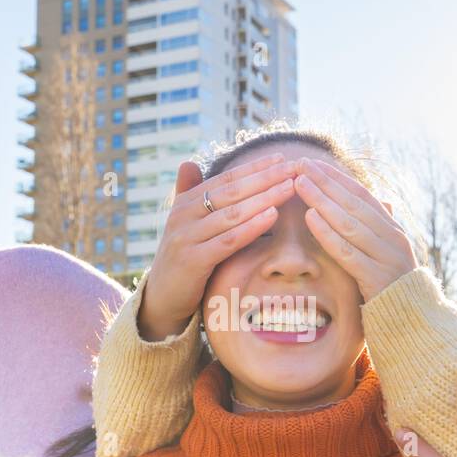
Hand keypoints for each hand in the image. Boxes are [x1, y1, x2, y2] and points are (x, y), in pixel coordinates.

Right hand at [137, 153, 296, 340]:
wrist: (162, 298)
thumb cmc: (182, 259)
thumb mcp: (184, 225)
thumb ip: (188, 194)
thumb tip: (188, 162)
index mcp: (185, 203)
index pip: (225, 179)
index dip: (254, 168)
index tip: (282, 158)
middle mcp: (183, 215)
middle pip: (231, 192)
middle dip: (265, 178)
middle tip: (293, 167)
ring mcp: (187, 237)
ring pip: (232, 213)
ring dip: (264, 198)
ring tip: (290, 187)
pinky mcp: (193, 261)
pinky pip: (228, 241)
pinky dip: (252, 226)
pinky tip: (273, 215)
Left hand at [292, 157, 417, 300]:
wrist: (416, 323)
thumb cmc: (394, 290)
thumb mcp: (387, 256)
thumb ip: (378, 232)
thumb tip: (380, 205)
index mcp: (393, 230)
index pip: (363, 196)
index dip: (337, 178)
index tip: (314, 164)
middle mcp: (392, 239)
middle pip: (354, 203)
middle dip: (325, 182)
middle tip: (301, 164)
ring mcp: (386, 257)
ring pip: (349, 223)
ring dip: (322, 200)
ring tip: (300, 184)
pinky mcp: (377, 279)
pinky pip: (347, 252)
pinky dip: (327, 233)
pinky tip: (310, 217)